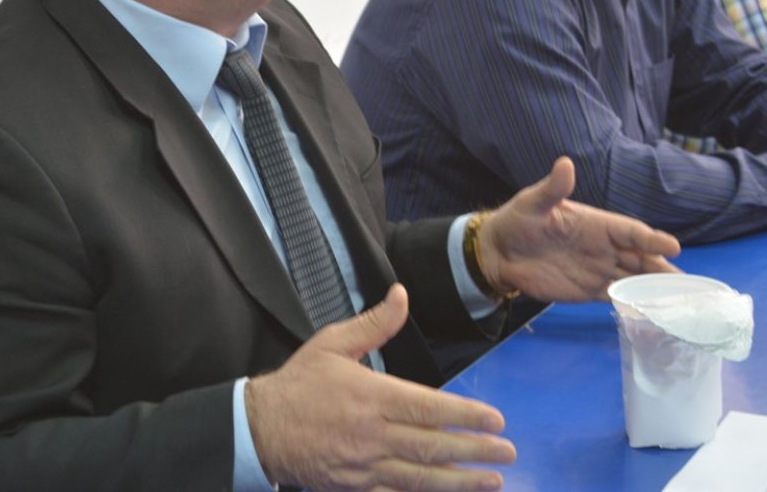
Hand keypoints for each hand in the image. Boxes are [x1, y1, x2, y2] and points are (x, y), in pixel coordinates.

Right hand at [246, 284, 515, 491]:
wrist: (260, 428)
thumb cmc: (299, 383)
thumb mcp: (333, 343)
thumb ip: (374, 324)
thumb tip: (402, 294)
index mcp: (371, 397)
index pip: (430, 408)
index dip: (466, 416)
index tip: (495, 420)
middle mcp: (373, 435)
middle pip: (434, 446)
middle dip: (475, 451)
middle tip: (507, 453)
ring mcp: (365, 466)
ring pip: (422, 478)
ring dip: (461, 482)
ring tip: (492, 482)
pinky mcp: (356, 488)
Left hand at [476, 157, 680, 301]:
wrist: (499, 253)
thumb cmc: (517, 221)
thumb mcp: (533, 202)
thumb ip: (553, 188)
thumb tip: (565, 163)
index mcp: (596, 224)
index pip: (630, 231)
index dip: (651, 238)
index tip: (672, 246)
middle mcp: (603, 247)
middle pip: (640, 257)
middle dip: (663, 268)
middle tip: (687, 282)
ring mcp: (598, 269)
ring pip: (634, 278)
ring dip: (655, 288)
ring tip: (680, 300)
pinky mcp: (588, 290)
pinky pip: (617, 296)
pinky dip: (635, 304)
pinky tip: (653, 313)